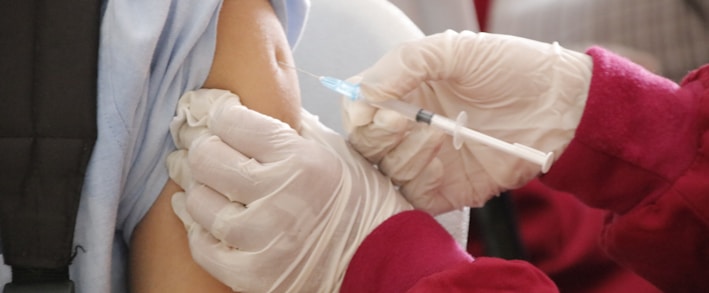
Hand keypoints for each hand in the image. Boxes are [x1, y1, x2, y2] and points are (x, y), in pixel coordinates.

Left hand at [166, 89, 411, 291]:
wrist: (378, 259)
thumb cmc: (357, 200)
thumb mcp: (332, 150)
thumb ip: (290, 125)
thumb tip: (243, 106)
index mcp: (301, 160)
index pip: (232, 122)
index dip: (218, 114)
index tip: (215, 116)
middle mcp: (280, 198)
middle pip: (207, 158)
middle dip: (199, 146)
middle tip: (199, 144)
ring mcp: (264, 240)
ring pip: (199, 201)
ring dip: (196, 187)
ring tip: (201, 180)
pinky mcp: (254, 275)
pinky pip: (203, 246)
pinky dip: (198, 228)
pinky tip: (202, 214)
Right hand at [343, 30, 592, 213]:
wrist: (560, 105)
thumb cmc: (512, 69)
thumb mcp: (455, 50)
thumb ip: (404, 64)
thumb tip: (363, 95)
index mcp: (404, 92)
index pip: (357, 109)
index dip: (359, 112)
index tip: (379, 108)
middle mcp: (409, 128)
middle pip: (364, 143)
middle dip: (379, 134)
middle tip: (406, 121)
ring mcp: (425, 160)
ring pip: (385, 171)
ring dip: (407, 153)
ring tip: (441, 134)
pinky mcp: (444, 189)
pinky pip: (413, 196)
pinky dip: (419, 180)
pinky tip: (442, 160)